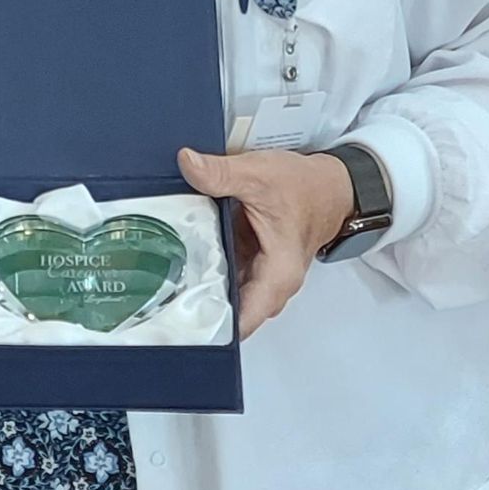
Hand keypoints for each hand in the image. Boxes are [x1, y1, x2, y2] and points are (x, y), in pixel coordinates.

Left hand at [175, 146, 355, 339]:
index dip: (209, 325)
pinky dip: (206, 270)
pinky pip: (226, 276)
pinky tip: (180, 259)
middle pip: (228, 312)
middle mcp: (271, 285)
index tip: (176, 322)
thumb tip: (187, 163)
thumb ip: (221, 173)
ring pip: (225, 294)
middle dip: (193, 308)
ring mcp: (262, 277)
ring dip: (198, 288)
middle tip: (156, 298)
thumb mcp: (259, 174)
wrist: (332, 185)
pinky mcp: (254, 265)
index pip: (242, 322)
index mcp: (277, 275)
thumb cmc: (308, 187)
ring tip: (160, 281)